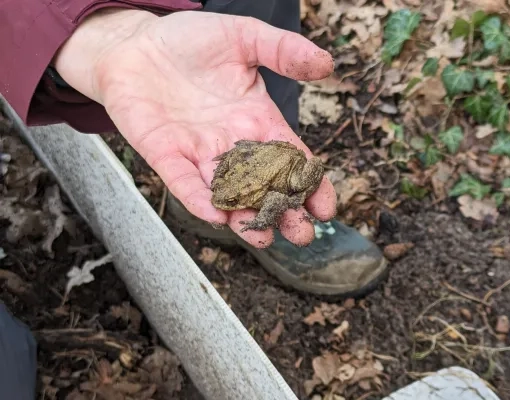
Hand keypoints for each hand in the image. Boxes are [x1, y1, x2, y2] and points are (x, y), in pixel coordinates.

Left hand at [53, 9, 336, 247]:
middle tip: (301, 235)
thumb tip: (327, 64)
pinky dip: (198, 198)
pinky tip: (215, 214)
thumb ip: (283, 51)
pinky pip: (183, 181)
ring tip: (261, 236)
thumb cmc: (189, 40)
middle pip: (262, 186)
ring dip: (242, 217)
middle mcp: (231, 144)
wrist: (135, 43)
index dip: (310, 184)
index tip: (326, 208)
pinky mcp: (165, 154)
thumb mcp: (244, 36)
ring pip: (226, 193)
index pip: (290, 159)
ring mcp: (198, 152)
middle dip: (282, 212)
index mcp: (256, 120)